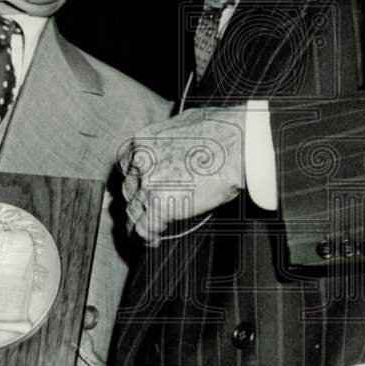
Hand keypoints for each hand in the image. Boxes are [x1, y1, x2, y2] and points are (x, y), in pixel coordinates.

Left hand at [118, 106, 245, 245]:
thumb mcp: (185, 125)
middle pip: (129, 190)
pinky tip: (154, 240)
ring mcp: (147, 184)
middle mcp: (141, 161)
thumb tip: (176, 150)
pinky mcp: (159, 204)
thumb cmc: (222, 132)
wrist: (237, 145)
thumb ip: (171, 140)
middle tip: (144, 211)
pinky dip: (148, 237)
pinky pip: (145, 228)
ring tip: (147, 232)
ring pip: (133, 211)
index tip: (138, 190)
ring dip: (140, 223)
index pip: (127, 167)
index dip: (133, 181)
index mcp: (144, 140)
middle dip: (136, 202)